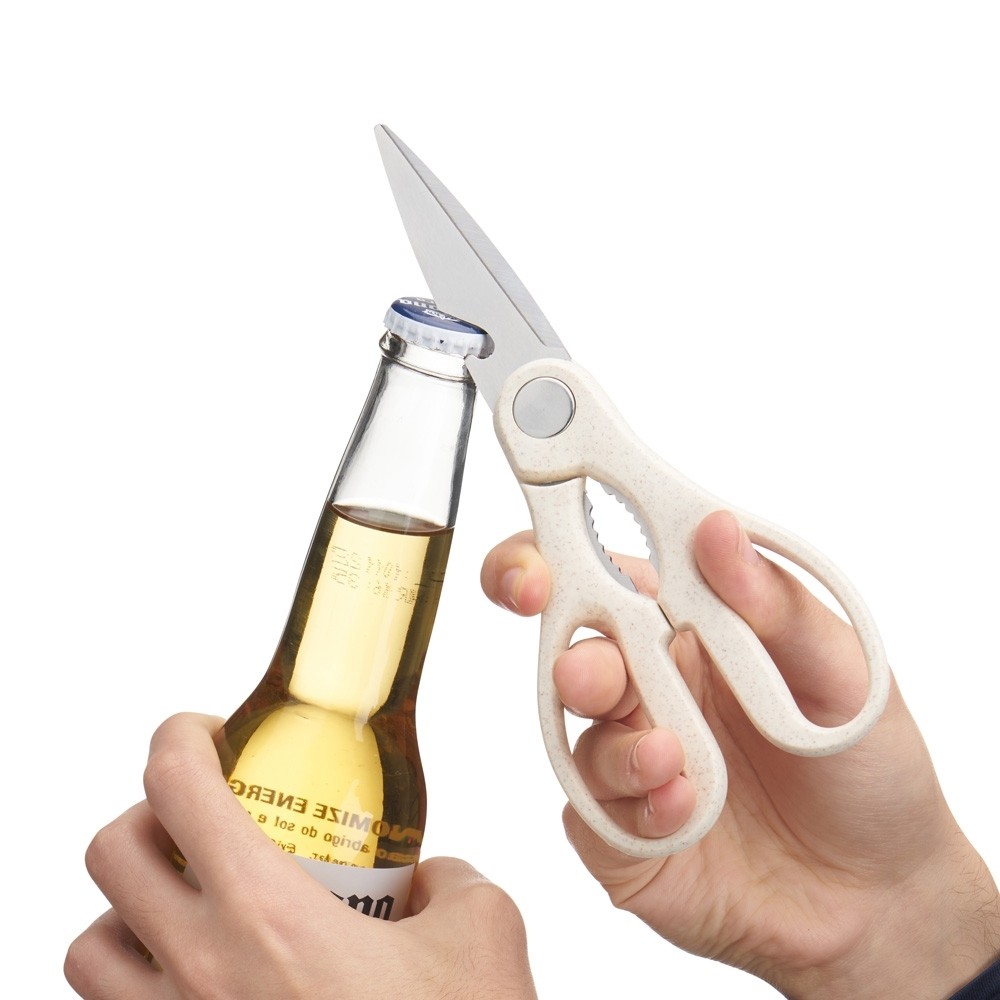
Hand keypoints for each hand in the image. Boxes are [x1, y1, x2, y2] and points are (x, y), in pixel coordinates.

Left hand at [65, 713, 536, 999]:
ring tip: (186, 909)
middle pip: (111, 853)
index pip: (175, 785)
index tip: (209, 733)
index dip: (180, 736)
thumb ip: (454, 881)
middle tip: (203, 817)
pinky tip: (201, 983)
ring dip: (125, 912)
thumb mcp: (485, 933)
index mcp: (267, 914)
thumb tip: (432, 878)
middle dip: (149, 813)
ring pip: (88, 950)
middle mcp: (200, 974)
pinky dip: (134, 986)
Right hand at [481, 511, 999, 998]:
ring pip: (579, 735)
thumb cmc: (869, 768)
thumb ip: (776, 604)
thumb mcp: (848, 673)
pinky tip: (688, 809)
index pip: (595, 570)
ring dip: (617, 745)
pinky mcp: (626, 836)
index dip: (543, 560)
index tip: (537, 571)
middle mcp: (648, 686)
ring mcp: (631, 760)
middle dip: (568, 656)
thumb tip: (715, 527)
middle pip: (566, 650)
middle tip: (587, 672)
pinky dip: (638, 809)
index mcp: (684, 625)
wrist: (884, 897)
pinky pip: (598, 816)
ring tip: (671, 758)